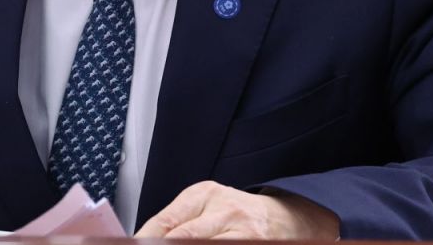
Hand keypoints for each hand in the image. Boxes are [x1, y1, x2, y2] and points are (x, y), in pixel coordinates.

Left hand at [135, 181, 338, 239]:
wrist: (288, 219)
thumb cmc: (238, 215)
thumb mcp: (206, 206)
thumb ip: (176, 222)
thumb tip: (144, 239)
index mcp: (205, 194)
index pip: (165, 222)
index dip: (146, 239)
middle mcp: (225, 210)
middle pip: (182, 238)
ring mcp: (243, 232)